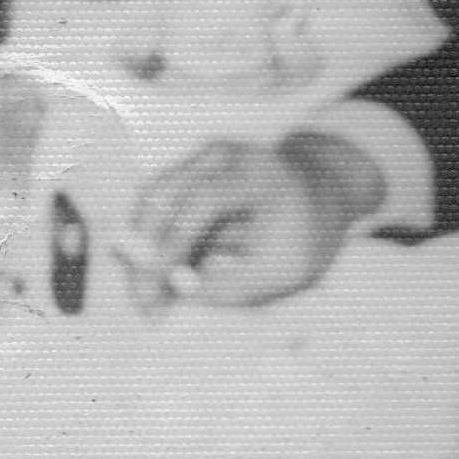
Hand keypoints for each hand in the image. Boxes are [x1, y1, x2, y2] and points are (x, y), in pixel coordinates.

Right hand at [126, 131, 378, 310]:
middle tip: (142, 303)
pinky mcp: (188, 168)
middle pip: (161, 195)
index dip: (175, 243)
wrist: (317, 196)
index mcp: (258, 174)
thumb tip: (176, 290)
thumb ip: (234, 284)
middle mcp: (223, 155)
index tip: (160, 287)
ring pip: (151, 203)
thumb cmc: (304, 237)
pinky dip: (154, 242)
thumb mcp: (284, 272)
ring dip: (145, 250)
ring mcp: (200, 157)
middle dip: (144, 254)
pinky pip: (157, 207)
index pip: (203, 200)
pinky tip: (166, 275)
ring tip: (157, 297)